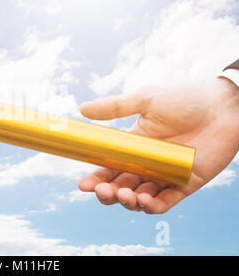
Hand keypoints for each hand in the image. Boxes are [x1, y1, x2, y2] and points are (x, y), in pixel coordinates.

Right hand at [78, 77, 238, 213]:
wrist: (223, 106)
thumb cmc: (185, 99)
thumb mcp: (145, 99)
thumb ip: (114, 107)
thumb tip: (82, 108)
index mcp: (133, 147)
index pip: (108, 168)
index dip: (95, 178)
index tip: (82, 184)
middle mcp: (145, 164)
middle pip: (120, 187)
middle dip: (107, 193)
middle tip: (103, 190)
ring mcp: (165, 176)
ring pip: (139, 198)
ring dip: (128, 201)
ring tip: (125, 194)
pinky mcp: (185, 184)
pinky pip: (166, 202)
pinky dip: (153, 206)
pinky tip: (144, 201)